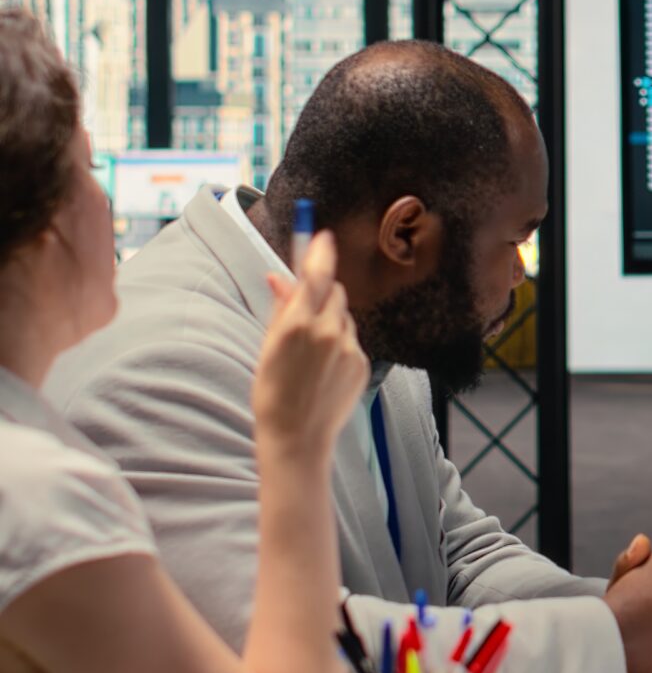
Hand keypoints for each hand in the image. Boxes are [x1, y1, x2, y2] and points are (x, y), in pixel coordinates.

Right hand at [252, 231, 368, 466]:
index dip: (320, 251)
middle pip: (335, 292)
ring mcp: (348, 348)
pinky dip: (340, 345)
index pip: (316, 274)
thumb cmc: (273, 392)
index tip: (323, 236)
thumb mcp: (268, 347)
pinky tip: (324, 369)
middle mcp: (327, 331)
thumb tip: (279, 277)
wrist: (297, 437)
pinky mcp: (362, 363)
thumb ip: (280, 308)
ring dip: (331, 322)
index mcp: (298, 324)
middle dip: (323, 294)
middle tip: (306, 310)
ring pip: (344, 317)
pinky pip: (351, 341)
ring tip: (311, 354)